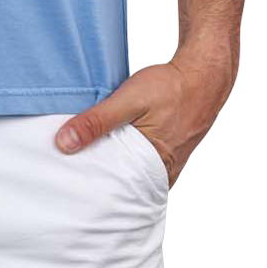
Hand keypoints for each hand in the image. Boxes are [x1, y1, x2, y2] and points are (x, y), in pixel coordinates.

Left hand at [52, 41, 234, 188]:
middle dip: (100, 181)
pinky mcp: (166, 153)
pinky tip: (110, 147)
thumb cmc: (169, 88)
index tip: (68, 185)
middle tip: (71, 175)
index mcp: (154, 167)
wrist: (202, 76)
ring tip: (85, 162)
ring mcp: (166, 164)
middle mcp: (163, 173)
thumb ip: (97, 121)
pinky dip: (125, 158)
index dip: (92, 189)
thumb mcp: (128, 100)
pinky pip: (141, 163)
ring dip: (112, 167)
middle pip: (123, 185)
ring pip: (132, 174)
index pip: (116, 191)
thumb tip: (64, 143)